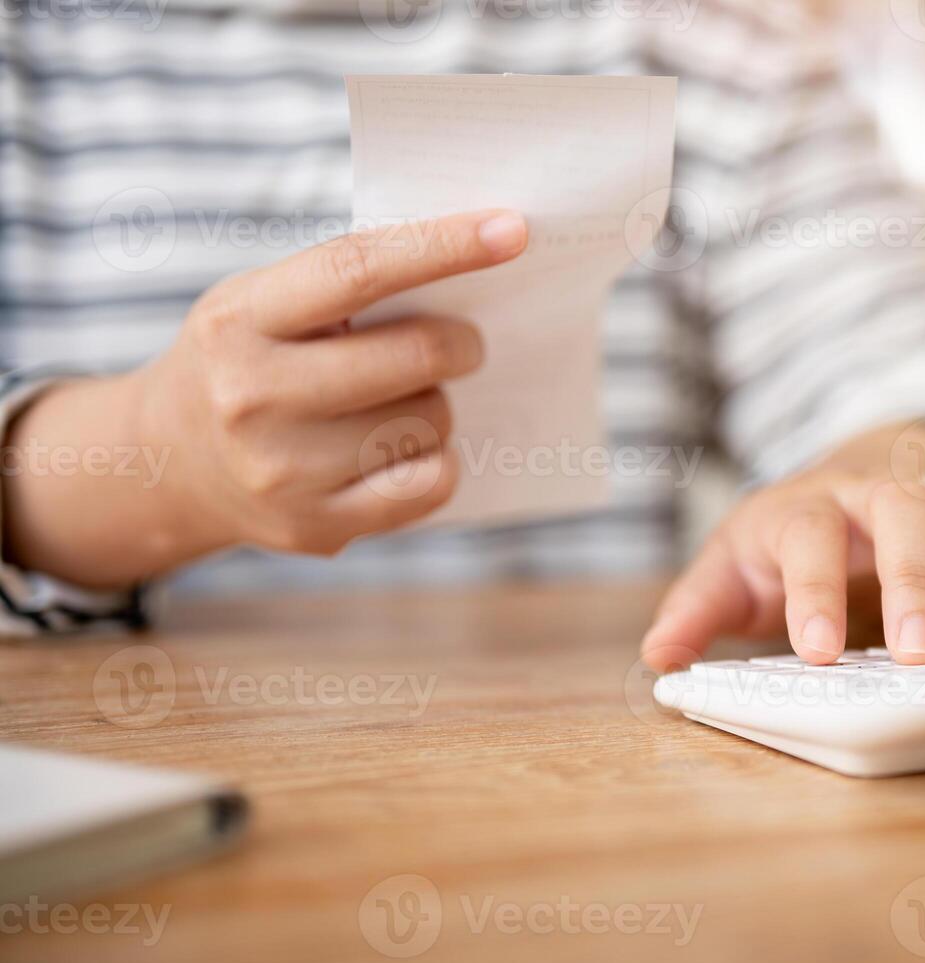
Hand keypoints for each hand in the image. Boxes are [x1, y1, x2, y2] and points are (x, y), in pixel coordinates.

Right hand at [135, 209, 526, 557]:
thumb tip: (473, 253)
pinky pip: (430, 483)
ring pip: (431, 420)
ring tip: (400, 400)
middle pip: (417, 356)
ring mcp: (282, 471)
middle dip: (462, 343)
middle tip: (463, 342)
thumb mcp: (262, 302)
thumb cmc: (247, 358)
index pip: (358, 269)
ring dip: (438, 403)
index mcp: (240, 320)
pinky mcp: (316, 527)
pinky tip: (408, 447)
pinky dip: (439, 459)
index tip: (511, 230)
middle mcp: (252, 397)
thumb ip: (345, 282)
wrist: (171, 462)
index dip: (444, 247)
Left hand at [640, 423, 924, 669]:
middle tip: (916, 652)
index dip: (812, 589)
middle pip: (894, 509)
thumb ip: (700, 611)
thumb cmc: (792, 537)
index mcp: (806, 509)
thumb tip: (658, 656)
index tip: (819, 650)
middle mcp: (873, 487)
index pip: (807, 535)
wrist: (849, 471)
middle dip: (908, 578)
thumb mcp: (737, 569)